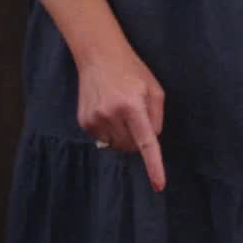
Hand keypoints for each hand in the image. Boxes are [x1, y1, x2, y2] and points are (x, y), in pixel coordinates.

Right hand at [76, 47, 167, 190]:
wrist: (99, 56)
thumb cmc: (132, 71)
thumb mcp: (154, 89)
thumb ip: (157, 117)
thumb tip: (151, 140)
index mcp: (132, 105)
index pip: (146, 143)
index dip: (154, 166)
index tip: (159, 185)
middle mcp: (111, 114)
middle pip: (131, 147)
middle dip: (138, 140)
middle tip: (137, 118)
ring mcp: (94, 120)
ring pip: (117, 146)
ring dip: (123, 136)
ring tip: (121, 111)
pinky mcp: (84, 123)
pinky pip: (103, 140)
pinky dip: (110, 132)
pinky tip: (108, 112)